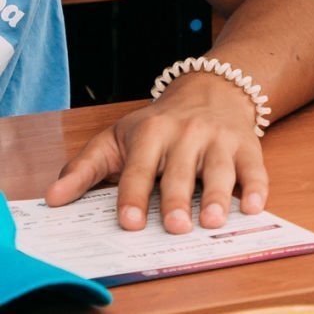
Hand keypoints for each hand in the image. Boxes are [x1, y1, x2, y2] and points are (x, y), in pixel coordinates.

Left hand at [45, 73, 267, 232]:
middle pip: (182, 171)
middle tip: (174, 226)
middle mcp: (188, 133)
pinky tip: (254, 206)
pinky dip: (257, 187)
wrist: (212, 89)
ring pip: (220, 169)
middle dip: (177, 199)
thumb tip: (54, 198)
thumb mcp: (117, 138)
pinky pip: (255, 167)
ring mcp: (220, 139)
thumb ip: (85, 168)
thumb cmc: (160, 123)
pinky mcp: (248, 145)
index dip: (133, 195)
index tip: (128, 221)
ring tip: (213, 221)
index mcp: (152, 131)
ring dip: (218, 196)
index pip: (140, 167)